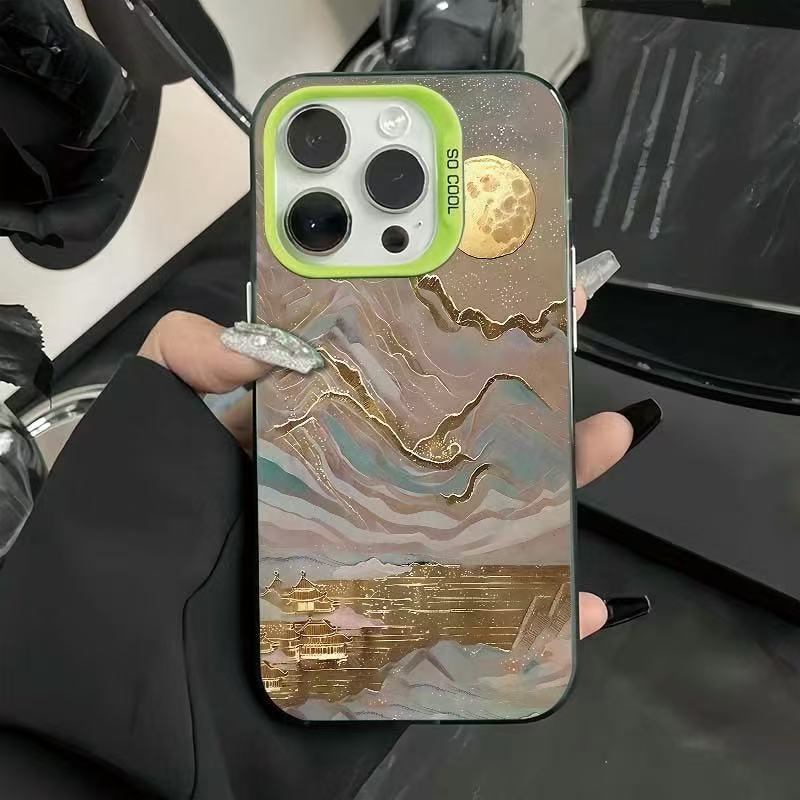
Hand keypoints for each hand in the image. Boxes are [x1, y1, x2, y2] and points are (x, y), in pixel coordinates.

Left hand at [139, 287, 641, 637]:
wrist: (153, 682)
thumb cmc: (153, 545)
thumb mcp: (157, 433)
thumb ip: (184, 366)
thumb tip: (241, 333)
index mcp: (315, 429)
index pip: (391, 356)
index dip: (441, 305)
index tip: (491, 259)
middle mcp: (366, 485)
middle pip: (462, 425)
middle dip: (523, 371)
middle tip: (569, 322)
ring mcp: (395, 554)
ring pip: (495, 507)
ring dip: (557, 473)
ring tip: (607, 437)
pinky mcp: (411, 624)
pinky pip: (493, 618)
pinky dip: (546, 613)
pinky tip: (586, 603)